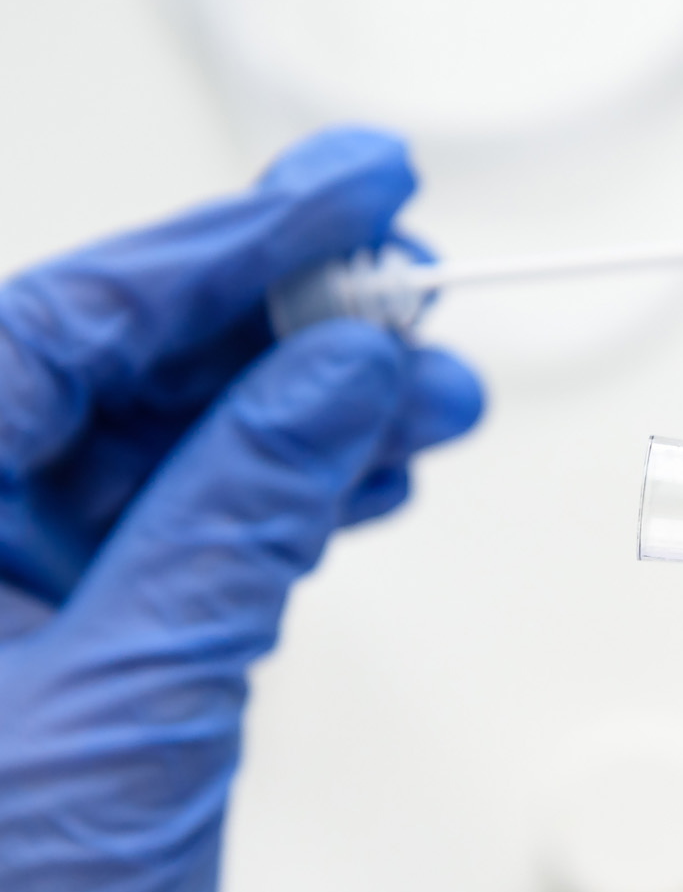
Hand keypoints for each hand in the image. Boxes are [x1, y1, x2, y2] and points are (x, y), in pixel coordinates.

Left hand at [0, 129, 482, 891]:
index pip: (67, 325)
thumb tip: (335, 375)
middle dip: (288, 331)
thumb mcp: (130, 700)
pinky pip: (193, 529)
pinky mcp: (76, 644)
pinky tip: (374, 471)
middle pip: (127, 371)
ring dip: (312, 417)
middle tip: (413, 293)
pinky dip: (291, 500)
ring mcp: (9, 588)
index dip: (224, 244)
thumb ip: (239, 513)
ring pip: (176, 448)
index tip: (350, 191)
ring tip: (431, 395)